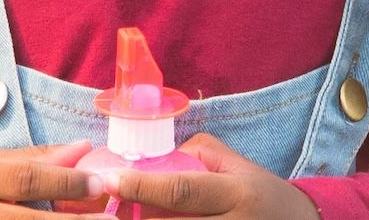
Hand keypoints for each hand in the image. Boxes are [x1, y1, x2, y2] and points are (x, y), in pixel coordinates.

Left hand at [110, 133, 323, 219]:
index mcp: (236, 194)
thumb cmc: (259, 192)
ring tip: (126, 217)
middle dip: (136, 219)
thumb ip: (194, 155)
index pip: (181, 190)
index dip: (142, 186)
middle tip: (109, 209)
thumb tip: (150, 160)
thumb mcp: (235, 165)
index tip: (110, 180)